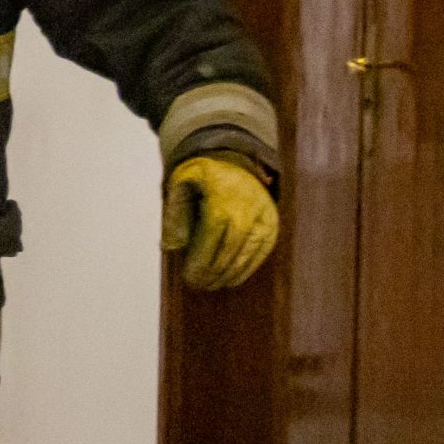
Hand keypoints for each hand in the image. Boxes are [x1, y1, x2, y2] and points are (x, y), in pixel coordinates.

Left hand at [161, 154, 279, 289]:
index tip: (189, 278)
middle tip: (199, 285)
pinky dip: (248, 267)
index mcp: (220, 201)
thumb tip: (172, 247)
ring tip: (214, 284)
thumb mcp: (180, 184)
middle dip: (214, 272)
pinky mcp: (272, 221)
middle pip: (229, 250)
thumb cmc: (202, 176)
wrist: (234, 158)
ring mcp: (263, 216)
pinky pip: (263, 250)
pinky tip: (233, 279)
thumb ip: (174, 214)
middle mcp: (245, 210)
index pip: (210, 240)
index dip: (201, 262)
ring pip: (247, 253)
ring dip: (230, 274)